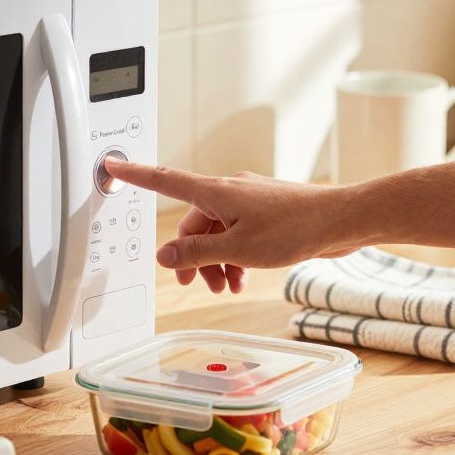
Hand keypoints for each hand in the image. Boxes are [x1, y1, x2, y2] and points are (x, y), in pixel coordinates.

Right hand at [103, 160, 356, 292]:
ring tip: (228, 286)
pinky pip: (236, 233)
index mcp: (215, 192)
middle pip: (192, 222)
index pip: (165, 180)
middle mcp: (228, 191)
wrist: (340, 221)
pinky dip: (234, 255)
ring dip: (216, 261)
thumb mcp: (238, 249)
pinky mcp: (264, 212)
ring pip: (216, 232)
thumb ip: (198, 254)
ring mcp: (248, 201)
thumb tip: (166, 257)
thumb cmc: (296, 227)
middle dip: (192, 255)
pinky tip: (244, 277)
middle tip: (196, 283)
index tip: (113, 167)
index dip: (136, 175)